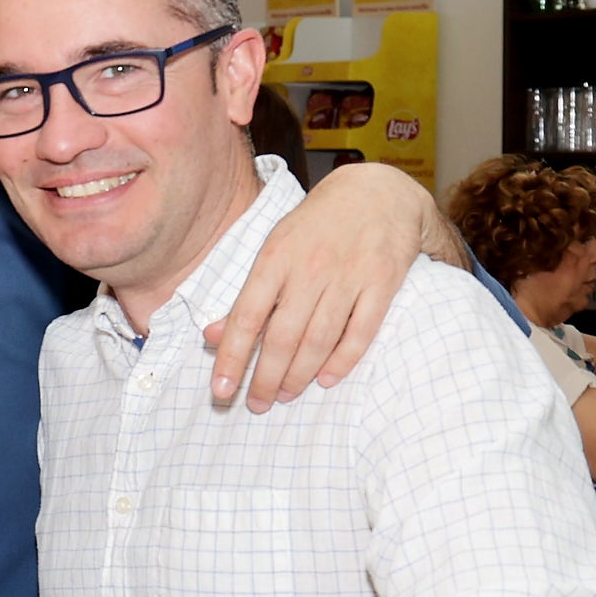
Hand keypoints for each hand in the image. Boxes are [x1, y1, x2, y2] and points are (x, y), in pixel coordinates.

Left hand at [203, 160, 429, 411]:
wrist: (377, 192)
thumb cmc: (315, 228)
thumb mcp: (273, 252)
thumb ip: (246, 298)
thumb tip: (212, 338)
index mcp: (275, 259)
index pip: (246, 318)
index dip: (232, 358)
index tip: (221, 391)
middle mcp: (310, 268)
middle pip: (283, 336)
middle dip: (266, 377)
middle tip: (256, 404)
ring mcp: (349, 275)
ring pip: (319, 338)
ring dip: (300, 375)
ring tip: (284, 395)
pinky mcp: (383, 282)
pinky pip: (362, 330)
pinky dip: (344, 359)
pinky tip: (327, 379)